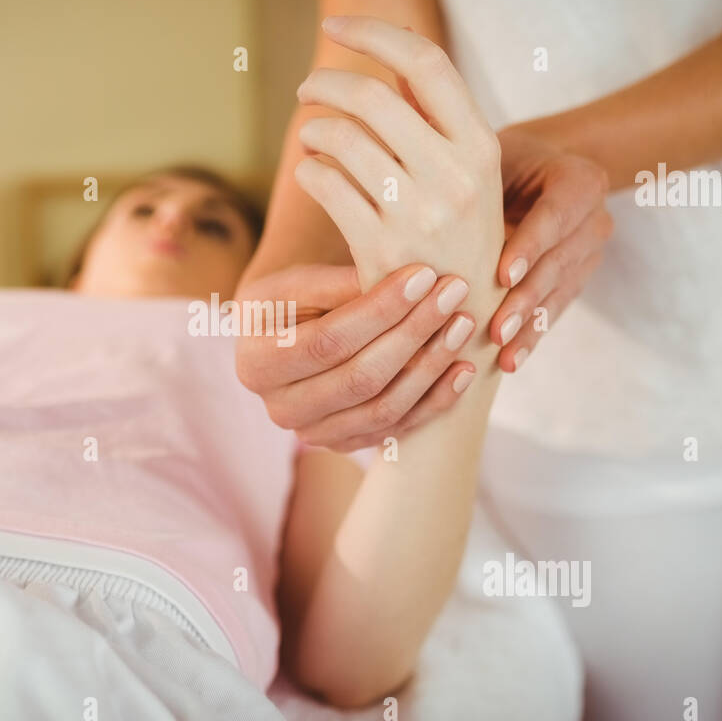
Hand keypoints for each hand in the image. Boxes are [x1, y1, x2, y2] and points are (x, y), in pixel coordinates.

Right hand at [234, 263, 479, 451]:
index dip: (380, 310)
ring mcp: (313, 435)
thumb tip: (405, 283)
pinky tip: (463, 369)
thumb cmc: (292, 299)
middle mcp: (280, 409)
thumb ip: (342, 284)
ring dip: (431, 368)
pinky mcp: (345, 445)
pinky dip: (435, 401)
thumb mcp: (300, 281)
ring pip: (383, 409)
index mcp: (258, 363)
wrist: (282, 336)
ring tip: (463, 326)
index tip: (425, 275)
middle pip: (359, 378)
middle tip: (454, 295)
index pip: (329, 340)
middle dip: (414, 334)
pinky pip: (397, 429)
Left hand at [291, 16, 504, 309]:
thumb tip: (399, 34)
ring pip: (339, 137)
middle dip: (325, 82)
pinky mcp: (379, 248)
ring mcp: (418, 213)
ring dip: (313, 129)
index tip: (335, 25)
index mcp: (481, 147)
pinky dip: (309, 170)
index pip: (426, 61)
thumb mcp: (469, 173)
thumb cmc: (461, 237)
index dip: (375, 33)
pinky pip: (323, 182)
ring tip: (312, 137)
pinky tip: (313, 176)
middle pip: (371, 94)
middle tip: (307, 89)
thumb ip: (435, 110)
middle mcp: (455, 176)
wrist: (465, 327)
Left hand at [488, 125, 613, 371]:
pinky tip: (510, 361)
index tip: (502, 275)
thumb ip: (476, 186)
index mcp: (581, 180)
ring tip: (501, 353)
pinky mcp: (577, 280)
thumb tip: (427, 210)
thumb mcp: (490, 160)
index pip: (555, 216)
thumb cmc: (497, 163)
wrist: (532, 172)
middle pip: (558, 261)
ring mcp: (590, 253)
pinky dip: (531, 335)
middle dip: (526, 298)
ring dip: (528, 326)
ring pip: (558, 292)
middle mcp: (595, 218)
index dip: (529, 246)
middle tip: (496, 329)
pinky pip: (555, 310)